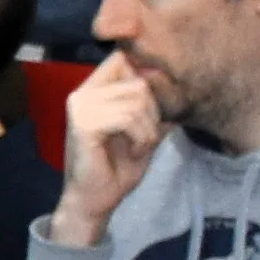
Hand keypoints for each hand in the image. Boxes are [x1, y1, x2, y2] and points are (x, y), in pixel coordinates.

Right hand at [53, 53, 165, 243]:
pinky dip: (141, 136)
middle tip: (146, 136)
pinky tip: (134, 151)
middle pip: (138, 80)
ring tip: (140, 146)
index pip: (123, 59)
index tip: (152, 111)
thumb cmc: (117, 167)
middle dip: (153, 111)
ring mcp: (80, 107)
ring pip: (137, 99)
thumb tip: (179, 85)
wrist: (95, 201)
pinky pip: (128, 117)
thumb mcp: (144, 131)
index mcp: (92, 90)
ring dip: (149, 128)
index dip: (145, 78)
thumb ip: (154, 107)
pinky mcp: (83, 124)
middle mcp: (82, 93)